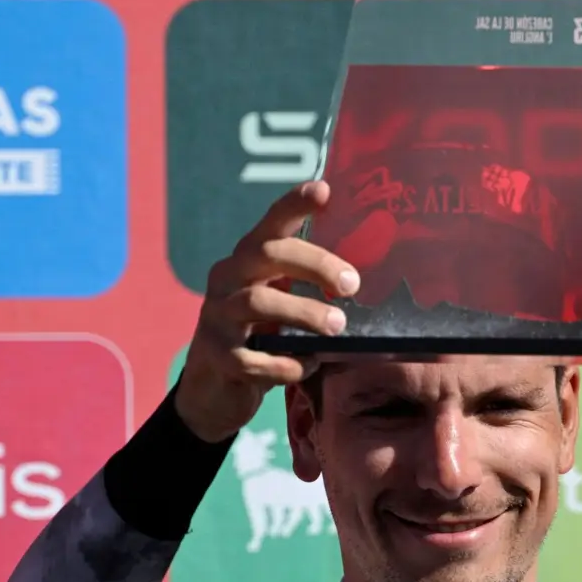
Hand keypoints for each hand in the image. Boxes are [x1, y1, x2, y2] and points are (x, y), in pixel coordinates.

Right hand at [174, 181, 360, 442]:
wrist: (214, 390)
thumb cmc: (261, 337)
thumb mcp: (282, 303)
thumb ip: (309, 287)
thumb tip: (367, 281)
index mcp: (248, 260)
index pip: (271, 224)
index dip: (294, 205)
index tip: (324, 190)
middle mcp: (228, 279)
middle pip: (267, 254)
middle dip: (314, 263)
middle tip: (352, 284)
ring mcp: (217, 317)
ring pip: (257, 302)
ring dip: (303, 312)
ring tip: (337, 327)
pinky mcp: (216, 357)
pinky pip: (250, 358)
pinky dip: (284, 363)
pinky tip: (308, 366)